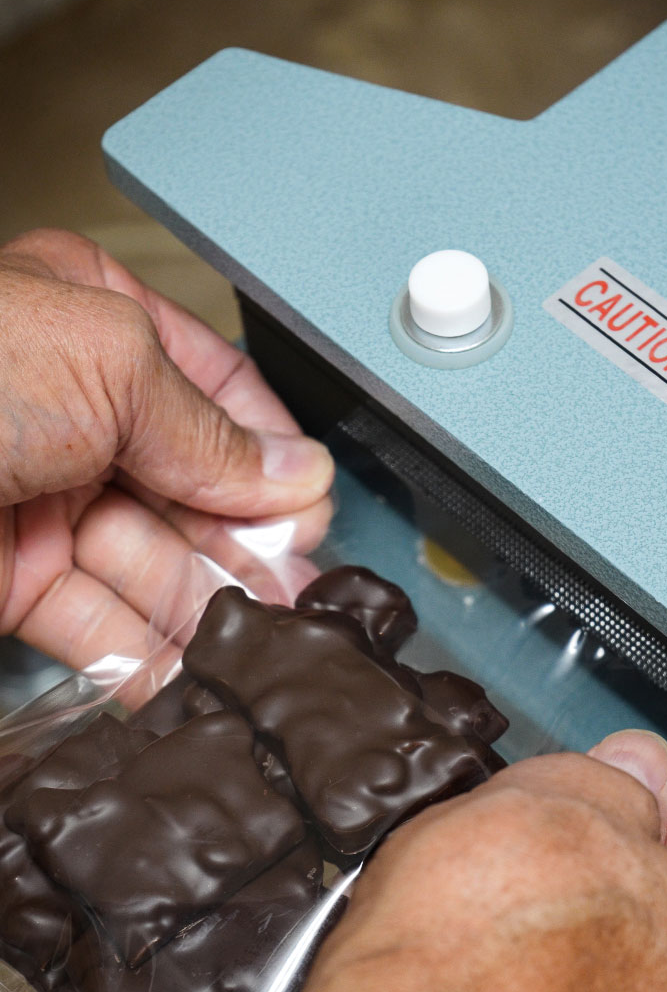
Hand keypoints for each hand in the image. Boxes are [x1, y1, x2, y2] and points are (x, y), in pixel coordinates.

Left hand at [0, 229, 333, 668]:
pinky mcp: (3, 576)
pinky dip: (140, 651)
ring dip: (204, 605)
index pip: (212, 390)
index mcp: (92, 321)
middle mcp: (68, 407)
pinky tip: (186, 670)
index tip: (312, 508)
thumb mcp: (109, 363)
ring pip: (146, 561)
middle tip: (295, 589)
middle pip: (186, 486)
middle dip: (245, 541)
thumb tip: (292, 472)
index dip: (268, 453)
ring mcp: (36, 494)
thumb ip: (208, 427)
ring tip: (257, 641)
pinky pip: (91, 619)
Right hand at [102, 730, 666, 991]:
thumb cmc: (482, 957)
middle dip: (632, 878)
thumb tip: (628, 774)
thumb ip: (620, 774)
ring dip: (593, 944)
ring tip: (514, 916)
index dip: (664, 807)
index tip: (611, 803)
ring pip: (648, 984)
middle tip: (559, 852)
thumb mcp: (560, 794)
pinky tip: (500, 979)